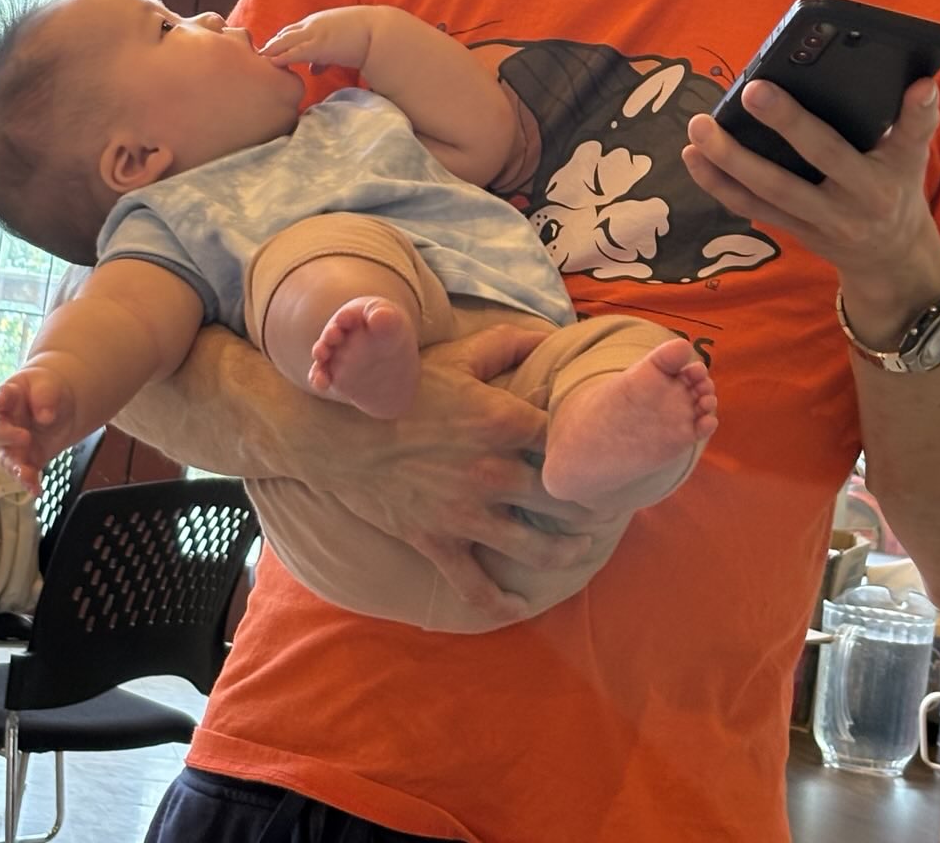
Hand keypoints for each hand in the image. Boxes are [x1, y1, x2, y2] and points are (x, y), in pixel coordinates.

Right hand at [0, 367, 75, 493]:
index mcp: (8, 397)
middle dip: (6, 435)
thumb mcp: (48, 385)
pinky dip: (28, 482)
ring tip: (24, 473)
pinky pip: (24, 472)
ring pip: (6, 457)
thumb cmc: (46, 389)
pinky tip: (35, 490)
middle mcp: (4, 422)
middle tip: (24, 437)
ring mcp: (12, 444)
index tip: (0, 400)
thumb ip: (45, 397)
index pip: (0, 396)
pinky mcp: (26, 458)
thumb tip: (45, 416)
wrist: (59, 403)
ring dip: (14, 466)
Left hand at [261, 7, 374, 72]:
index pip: (291, 33)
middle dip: (270, 46)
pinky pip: (295, 52)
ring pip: (284, 42)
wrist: (379, 32)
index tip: (268, 54)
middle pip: (283, 35)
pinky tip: (272, 64)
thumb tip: (313, 70)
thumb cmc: (364, 37)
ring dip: (270, 51)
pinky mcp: (320, 45)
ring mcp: (315, 34)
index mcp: (317, 23)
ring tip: (256, 63)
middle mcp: (312, 25)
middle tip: (254, 59)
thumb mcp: (339, 44)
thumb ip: (324, 57)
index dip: (278, 43)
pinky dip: (282, 57)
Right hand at [319, 323, 602, 622]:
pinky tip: (518, 605)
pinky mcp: (438, 541)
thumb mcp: (455, 357)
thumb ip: (506, 344)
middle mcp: (492, 470)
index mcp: (503, 421)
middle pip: (561, 498)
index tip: (600, 456)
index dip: (587, 448)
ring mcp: (466, 512)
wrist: (337, 433)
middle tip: (602, 507)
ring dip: (564, 552)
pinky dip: (500, 601)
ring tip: (580, 549)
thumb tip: (548, 335)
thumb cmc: (400, 390)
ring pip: (533, 546)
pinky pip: (476, 585)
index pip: (567, 440)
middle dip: (587, 506)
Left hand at [683, 77, 939, 344]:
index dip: (812, 123)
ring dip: (725, 162)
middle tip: (747, 91)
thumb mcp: (914, 158)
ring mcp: (810, 223)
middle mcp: (840, 209)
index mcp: (874, 185)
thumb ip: (917, 121)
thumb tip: (923, 81)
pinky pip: (748, 207)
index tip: (785, 90)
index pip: (844, 149)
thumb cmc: (898, 189)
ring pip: (762, 194)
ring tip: (698, 127)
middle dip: (767, 135)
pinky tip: (694, 156)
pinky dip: (718, 183)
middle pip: (792, 176)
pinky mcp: (788, 229)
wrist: (891, 259)